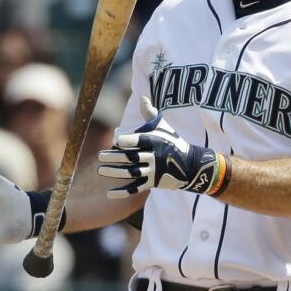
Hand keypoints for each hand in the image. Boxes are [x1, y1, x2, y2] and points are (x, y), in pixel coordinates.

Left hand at [97, 97, 224, 197]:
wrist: (190, 165)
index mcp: (155, 141)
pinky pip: (135, 188)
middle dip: (114, 158)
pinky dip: (122, 192)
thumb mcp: (163, 126)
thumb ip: (150, 113)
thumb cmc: (172, 141)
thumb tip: (143, 97)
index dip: (126, 141)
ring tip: (101, 170)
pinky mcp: (153, 183)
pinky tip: (108, 193)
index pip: (138, 141)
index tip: (116, 142)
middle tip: (100, 156)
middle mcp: (154, 156)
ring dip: (115, 173)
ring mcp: (153, 171)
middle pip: (131, 158)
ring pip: (131, 173)